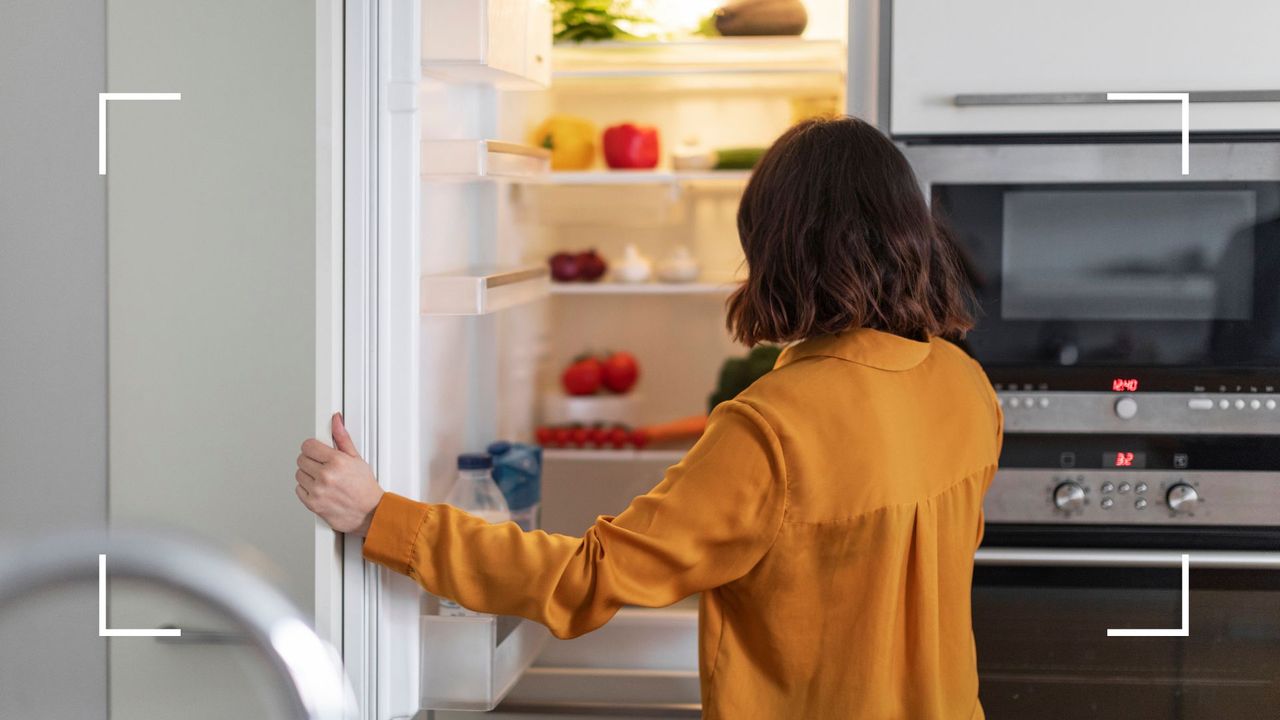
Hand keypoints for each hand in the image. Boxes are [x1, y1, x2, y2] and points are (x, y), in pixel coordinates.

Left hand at [295, 413, 384, 534]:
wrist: (370, 513)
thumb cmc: (365, 488)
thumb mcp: (357, 459)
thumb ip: (342, 438)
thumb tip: (335, 421)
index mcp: (336, 462)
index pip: (308, 446)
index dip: (312, 447)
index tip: (317, 451)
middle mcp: (326, 476)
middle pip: (301, 459)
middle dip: (311, 461)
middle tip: (322, 466)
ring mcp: (318, 491)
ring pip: (299, 474)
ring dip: (308, 475)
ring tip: (323, 478)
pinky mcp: (313, 504)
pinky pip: (299, 490)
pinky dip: (306, 489)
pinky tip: (320, 488)